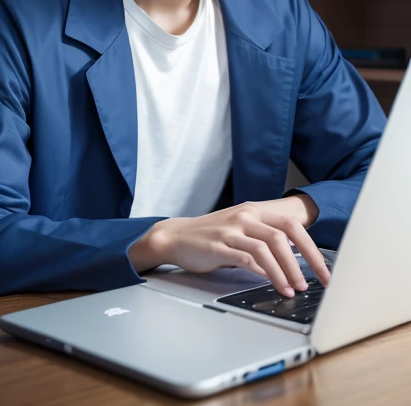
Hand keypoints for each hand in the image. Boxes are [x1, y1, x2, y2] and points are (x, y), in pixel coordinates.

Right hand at [128, 197, 329, 296]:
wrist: (176, 236)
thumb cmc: (210, 237)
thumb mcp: (241, 230)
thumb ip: (264, 239)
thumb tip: (294, 260)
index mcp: (254, 211)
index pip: (292, 226)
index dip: (312, 249)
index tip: (323, 270)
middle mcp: (246, 216)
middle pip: (284, 235)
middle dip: (305, 260)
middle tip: (315, 282)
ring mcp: (232, 229)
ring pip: (268, 246)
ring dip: (285, 271)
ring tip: (292, 289)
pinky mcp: (220, 245)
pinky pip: (247, 258)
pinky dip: (264, 272)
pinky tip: (272, 283)